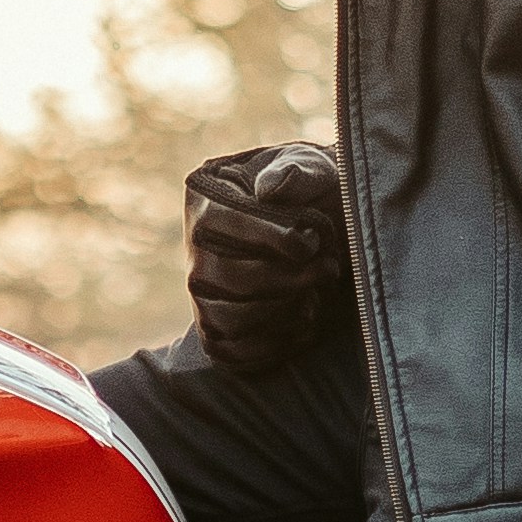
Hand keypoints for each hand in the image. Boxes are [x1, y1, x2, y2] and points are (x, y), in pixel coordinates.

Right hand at [184, 138, 348, 371]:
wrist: (321, 234)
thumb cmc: (317, 194)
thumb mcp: (315, 168)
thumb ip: (299, 170)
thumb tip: (270, 188)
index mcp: (207, 198)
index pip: (223, 223)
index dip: (272, 238)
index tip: (311, 242)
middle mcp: (194, 249)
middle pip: (229, 278)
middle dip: (288, 279)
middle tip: (327, 268)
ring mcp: (202, 295)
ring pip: (230, 320)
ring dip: (283, 312)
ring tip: (316, 294)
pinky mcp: (216, 331)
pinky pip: (233, 352)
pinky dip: (275, 344)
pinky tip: (305, 321)